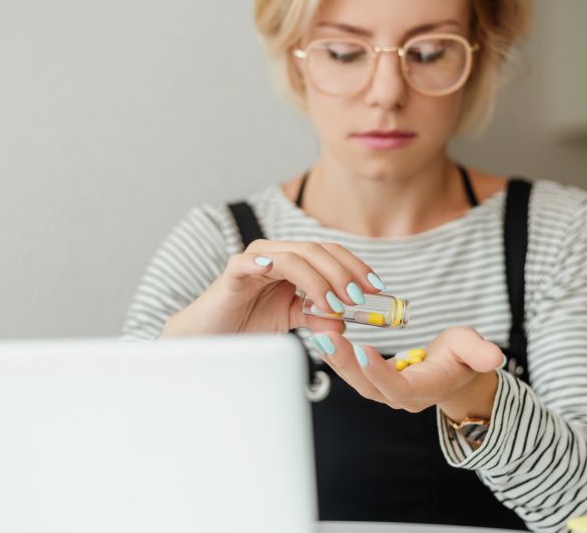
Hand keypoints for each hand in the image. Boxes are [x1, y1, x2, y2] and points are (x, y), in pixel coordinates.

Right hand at [162, 240, 385, 336]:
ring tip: (336, 304)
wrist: (209, 337)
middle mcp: (276, 254)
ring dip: (321, 279)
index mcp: (293, 261)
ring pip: (296, 256)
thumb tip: (345, 321)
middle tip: (361, 297)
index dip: (356, 267)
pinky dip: (275, 268)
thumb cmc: (248, 324)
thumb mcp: (292, 320)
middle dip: (344, 273)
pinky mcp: (235, 270)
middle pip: (319, 250)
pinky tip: (297, 286)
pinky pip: (256, 262)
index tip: (378, 288)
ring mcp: (255, 259)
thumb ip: (318, 318)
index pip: (331, 253)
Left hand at [312, 325, 504, 419]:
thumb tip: (494, 356)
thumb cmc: (464, 357)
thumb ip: (481, 353)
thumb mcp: (474, 349)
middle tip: (326, 337)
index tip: (362, 349)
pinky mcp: (375, 380)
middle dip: (344, 363)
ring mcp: (386, 390)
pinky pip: (352, 370)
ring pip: (355, 380)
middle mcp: (401, 395)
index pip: (398, 388)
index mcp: (424, 389)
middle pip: (367, 385)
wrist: (457, 373)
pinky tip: (321, 335)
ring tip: (317, 334)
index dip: (379, 372)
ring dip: (334, 359)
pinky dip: (336, 355)